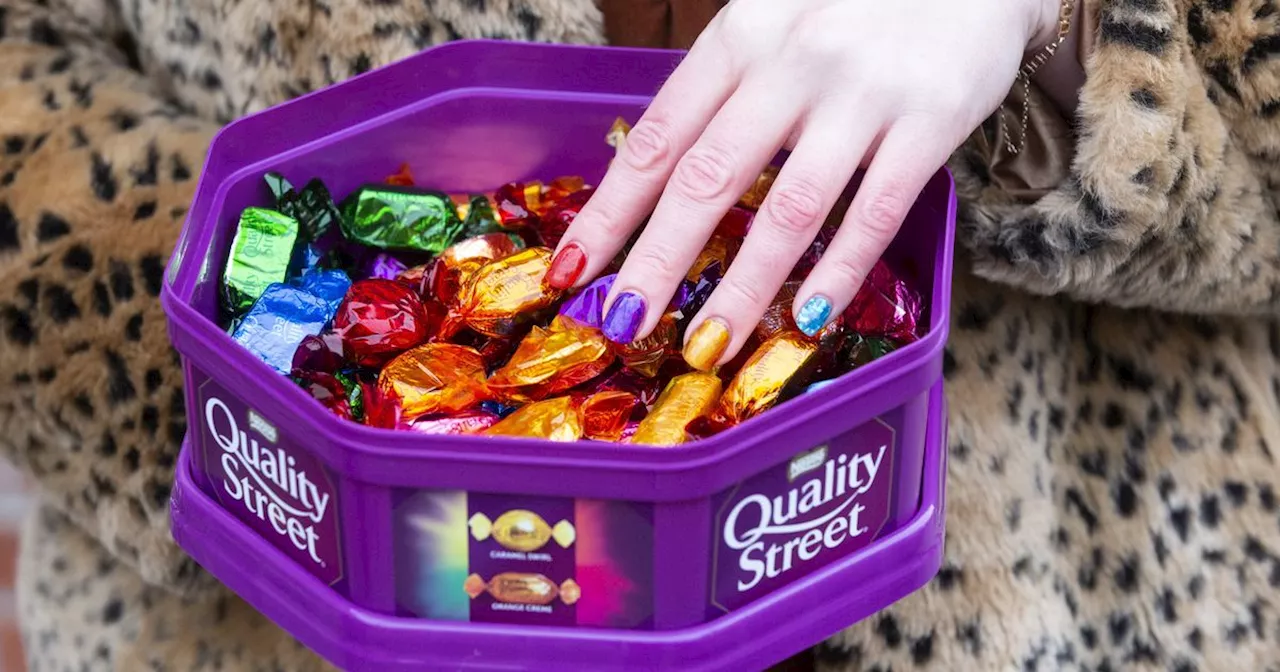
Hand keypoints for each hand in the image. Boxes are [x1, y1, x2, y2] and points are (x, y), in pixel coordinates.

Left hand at [546, 0, 1061, 366]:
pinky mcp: (931, 120)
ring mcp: (863, 94)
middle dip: (657, 260)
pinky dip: (840, 271)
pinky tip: (808, 321)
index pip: (658, 137)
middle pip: (708, 177)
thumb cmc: (855, 2)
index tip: (571, 269)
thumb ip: (723, 91)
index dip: (611, 209)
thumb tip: (658, 184)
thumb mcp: (772, 23)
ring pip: (790, 207)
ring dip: (743, 287)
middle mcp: (791, 64)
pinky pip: (876, 211)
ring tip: (707, 346)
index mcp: (740, 37)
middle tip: (621, 324)